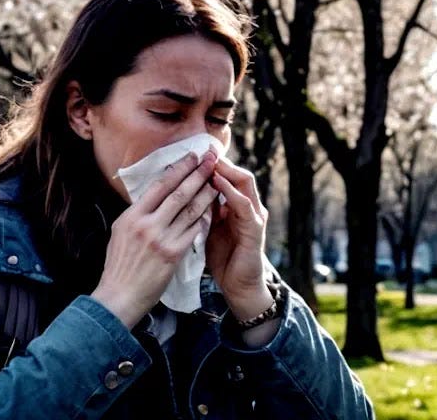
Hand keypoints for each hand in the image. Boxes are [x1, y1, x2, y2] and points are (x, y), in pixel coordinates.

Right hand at [91, 149, 220, 328]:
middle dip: (196, 174)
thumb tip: (150, 198)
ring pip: (189, 210)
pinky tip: (213, 210)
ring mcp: (160, 239)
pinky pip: (193, 231)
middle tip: (210, 160)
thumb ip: (136, 215)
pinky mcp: (173, 254)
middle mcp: (146, 224)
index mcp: (131, 216)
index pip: (159, 186)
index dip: (178, 169)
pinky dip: (204, 219)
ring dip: (205, 194)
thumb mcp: (119, 233)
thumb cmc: (118, 266)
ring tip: (216, 182)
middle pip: (177, 193)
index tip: (191, 157)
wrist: (119, 296)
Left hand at [206, 156, 273, 319]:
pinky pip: (244, 205)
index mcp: (235, 205)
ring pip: (244, 182)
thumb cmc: (222, 257)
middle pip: (237, 173)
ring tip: (210, 161)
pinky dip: (231, 192)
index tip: (194, 153)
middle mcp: (248, 206)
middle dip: (220, 162)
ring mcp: (254, 215)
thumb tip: (181, 190)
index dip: (211, 165)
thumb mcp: (207, 227)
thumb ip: (200, 209)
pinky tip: (217, 184)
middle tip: (203, 150)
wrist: (238, 286)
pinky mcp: (256, 228)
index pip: (226, 176)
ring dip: (227, 171)